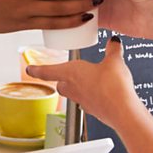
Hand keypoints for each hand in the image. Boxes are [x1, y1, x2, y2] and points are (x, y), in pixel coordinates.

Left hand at [26, 36, 146, 130]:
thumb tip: (113, 42)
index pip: (48, 71)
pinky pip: (87, 101)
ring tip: (90, 80)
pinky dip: (91, 96)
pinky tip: (103, 92)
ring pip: (72, 93)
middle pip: (60, 84)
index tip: (30, 69)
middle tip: (68, 73)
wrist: (122, 111)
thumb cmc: (113, 86)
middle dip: (62, 79)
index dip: (37, 69)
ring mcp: (82, 101)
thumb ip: (112, 49)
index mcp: (71, 73)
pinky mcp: (93, 110)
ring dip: (77, 87)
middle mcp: (73, 88)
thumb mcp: (114, 61)